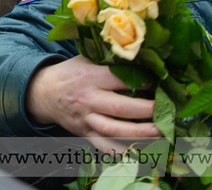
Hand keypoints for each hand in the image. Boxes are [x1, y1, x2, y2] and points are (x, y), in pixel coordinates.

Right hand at [26, 56, 157, 151]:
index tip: (160, 83)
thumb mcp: (86, 59)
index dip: (142, 82)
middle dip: (146, 110)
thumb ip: (109, 60)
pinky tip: (139, 151)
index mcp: (90, 77)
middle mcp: (88, 99)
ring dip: (139, 133)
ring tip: (160, 131)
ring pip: (114, 130)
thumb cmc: (71, 73)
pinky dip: (120, 151)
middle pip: (120, 108)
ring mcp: (86, 119)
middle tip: (167, 111)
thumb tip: (141, 59)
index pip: (119, 79)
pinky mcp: (85, 133)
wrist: (44, 93)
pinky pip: (103, 146)